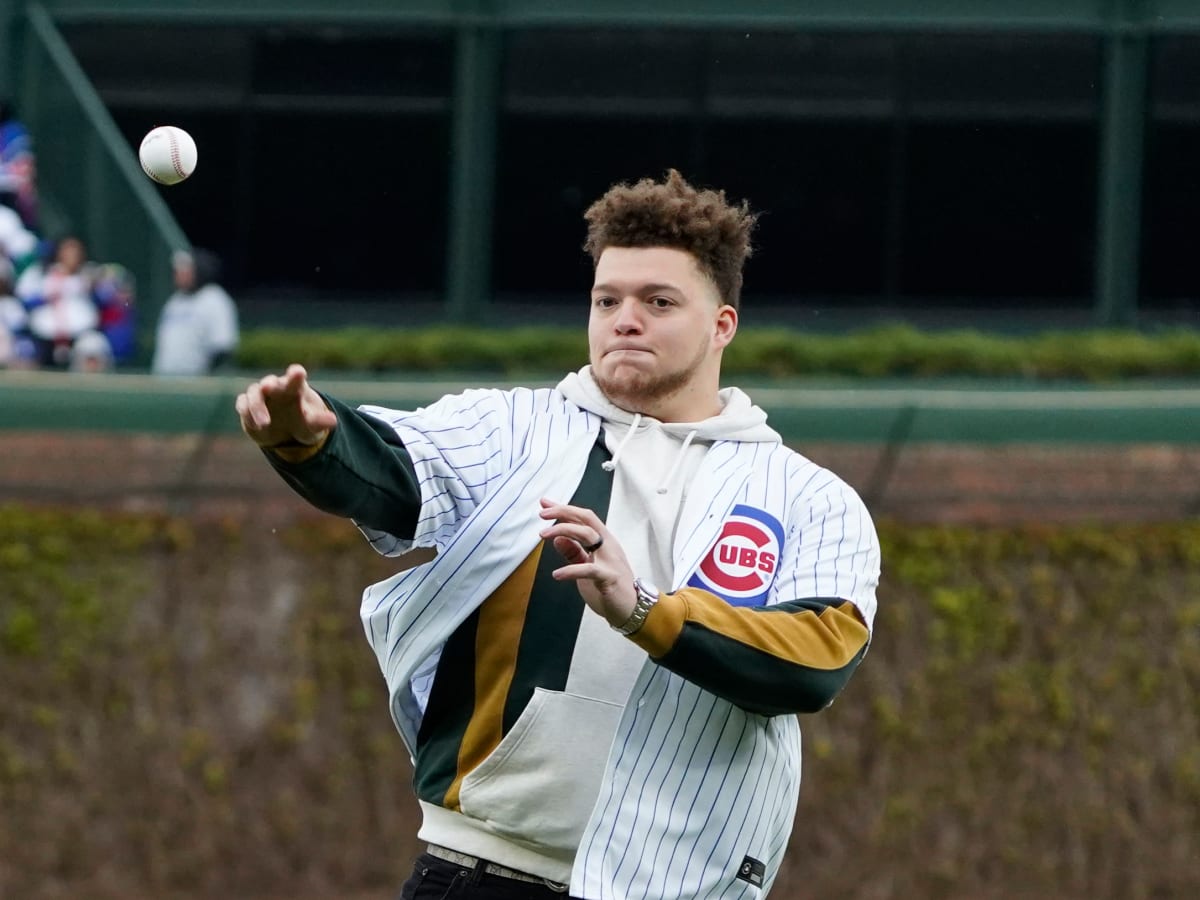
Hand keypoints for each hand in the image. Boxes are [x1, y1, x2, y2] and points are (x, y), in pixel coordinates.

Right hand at [234, 363, 337, 448]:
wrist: (286, 433)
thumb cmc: (303, 422)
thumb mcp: (313, 425)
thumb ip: (321, 421)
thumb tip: (334, 421)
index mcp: (295, 387)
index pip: (295, 377)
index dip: (296, 374)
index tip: (297, 372)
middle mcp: (276, 387)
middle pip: (270, 381)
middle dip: (269, 384)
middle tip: (268, 387)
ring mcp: (259, 395)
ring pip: (253, 393)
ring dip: (256, 406)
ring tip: (265, 423)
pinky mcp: (247, 406)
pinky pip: (243, 405)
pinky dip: (246, 413)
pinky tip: (256, 426)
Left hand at [538, 498, 636, 626]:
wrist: (632, 610)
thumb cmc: (611, 588)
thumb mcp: (588, 567)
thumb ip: (574, 553)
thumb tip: (557, 538)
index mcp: (604, 542)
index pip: (584, 518)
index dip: (564, 509)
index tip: (545, 503)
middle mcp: (608, 546)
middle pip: (586, 519)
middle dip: (564, 512)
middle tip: (542, 513)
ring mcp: (610, 560)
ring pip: (588, 535)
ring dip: (563, 530)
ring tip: (544, 535)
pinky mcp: (610, 577)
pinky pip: (589, 569)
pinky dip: (571, 570)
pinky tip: (557, 574)